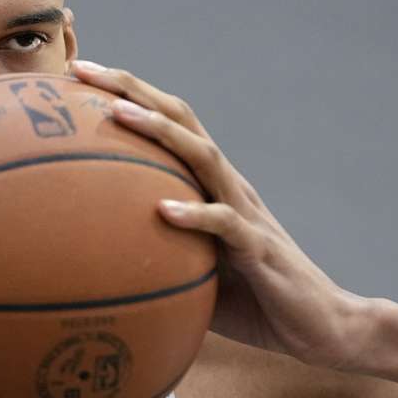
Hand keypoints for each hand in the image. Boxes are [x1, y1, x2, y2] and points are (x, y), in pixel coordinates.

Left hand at [71, 60, 368, 368]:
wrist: (319, 327)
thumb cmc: (251, 300)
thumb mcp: (191, 271)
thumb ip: (153, 253)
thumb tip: (91, 263)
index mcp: (210, 184)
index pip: (168, 123)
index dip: (127, 93)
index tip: (77, 74)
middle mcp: (228, 185)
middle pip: (180, 118)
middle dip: (131, 89)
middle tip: (82, 70)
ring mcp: (246, 211)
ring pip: (202, 156)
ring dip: (159, 131)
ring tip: (117, 114)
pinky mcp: (259, 248)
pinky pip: (225, 225)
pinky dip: (195, 215)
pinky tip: (163, 211)